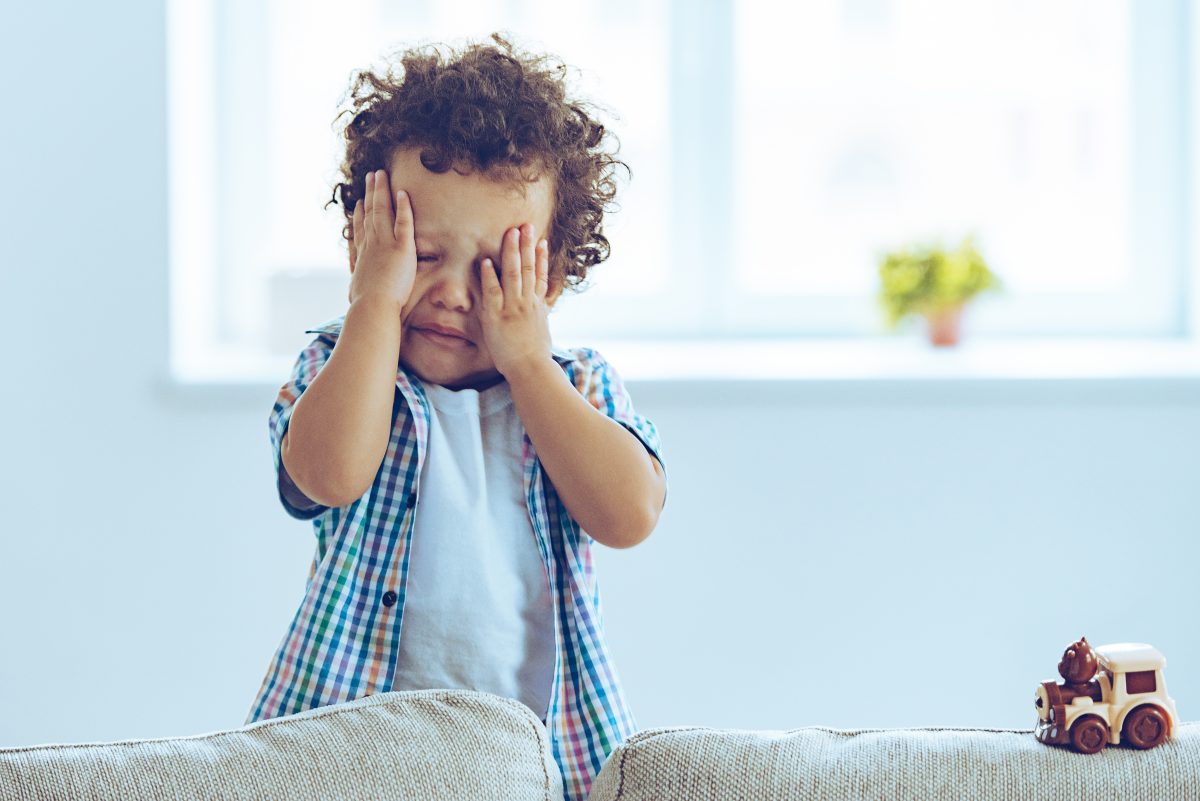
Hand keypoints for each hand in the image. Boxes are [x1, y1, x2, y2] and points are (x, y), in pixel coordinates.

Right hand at [347, 169, 416, 312]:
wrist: (373, 307)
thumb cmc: (365, 307)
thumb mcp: (357, 295)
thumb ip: (358, 289)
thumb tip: (353, 295)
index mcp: (361, 257)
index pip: (360, 231)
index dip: (360, 215)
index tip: (359, 203)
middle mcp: (371, 246)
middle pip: (370, 213)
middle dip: (371, 193)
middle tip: (371, 177)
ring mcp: (385, 244)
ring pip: (383, 211)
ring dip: (382, 191)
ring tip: (381, 175)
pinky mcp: (402, 248)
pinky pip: (404, 223)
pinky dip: (404, 207)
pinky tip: (403, 193)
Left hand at [478, 223, 552, 376]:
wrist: (532, 369)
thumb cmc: (536, 355)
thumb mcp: (542, 331)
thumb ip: (540, 315)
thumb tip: (542, 307)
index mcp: (537, 306)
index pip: (540, 276)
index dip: (541, 257)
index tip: (541, 240)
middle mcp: (527, 302)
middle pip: (528, 268)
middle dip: (526, 245)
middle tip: (525, 225)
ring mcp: (513, 308)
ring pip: (513, 274)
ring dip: (511, 252)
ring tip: (510, 233)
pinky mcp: (497, 316)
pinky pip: (493, 292)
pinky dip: (489, 276)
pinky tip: (485, 261)